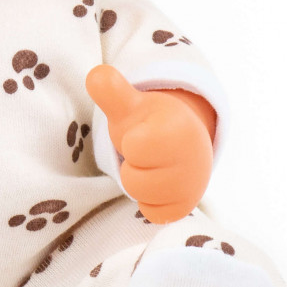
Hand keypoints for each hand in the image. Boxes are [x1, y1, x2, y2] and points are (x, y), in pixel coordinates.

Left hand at [86, 64, 213, 223]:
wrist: (186, 144)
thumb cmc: (151, 123)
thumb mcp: (131, 102)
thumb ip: (112, 90)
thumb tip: (95, 74)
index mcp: (178, 130)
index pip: (133, 147)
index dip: (131, 139)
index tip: (145, 132)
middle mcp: (192, 161)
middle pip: (131, 177)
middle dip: (133, 162)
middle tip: (148, 151)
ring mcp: (191, 187)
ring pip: (138, 194)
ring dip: (138, 180)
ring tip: (152, 165)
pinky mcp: (185, 208)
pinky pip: (150, 212)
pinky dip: (148, 200)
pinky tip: (158, 182)